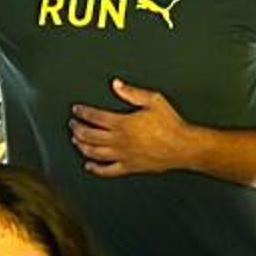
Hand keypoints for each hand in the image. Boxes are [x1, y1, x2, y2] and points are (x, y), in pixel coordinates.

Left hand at [69, 80, 200, 178]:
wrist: (182, 146)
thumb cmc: (170, 124)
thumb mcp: (154, 100)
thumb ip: (132, 92)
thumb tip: (116, 84)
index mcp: (123, 123)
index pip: (95, 117)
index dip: (83, 112)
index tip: (77, 110)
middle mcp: (120, 141)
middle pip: (90, 135)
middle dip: (77, 129)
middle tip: (72, 124)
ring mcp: (123, 155)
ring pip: (94, 153)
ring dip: (82, 146)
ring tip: (76, 141)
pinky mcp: (129, 167)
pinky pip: (107, 170)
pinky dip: (95, 169)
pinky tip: (89, 166)